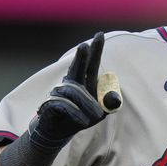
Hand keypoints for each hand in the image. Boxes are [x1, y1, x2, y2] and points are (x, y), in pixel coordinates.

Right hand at [29, 32, 107, 149]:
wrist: (59, 131)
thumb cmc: (81, 117)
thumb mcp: (100, 112)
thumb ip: (109, 104)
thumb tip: (115, 98)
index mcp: (85, 81)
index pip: (92, 64)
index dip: (96, 50)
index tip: (100, 34)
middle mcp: (72, 82)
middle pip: (77, 67)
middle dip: (81, 57)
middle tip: (84, 45)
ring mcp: (60, 91)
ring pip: (75, 93)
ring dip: (88, 106)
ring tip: (95, 118)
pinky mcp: (51, 103)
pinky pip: (66, 106)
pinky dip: (77, 115)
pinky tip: (83, 121)